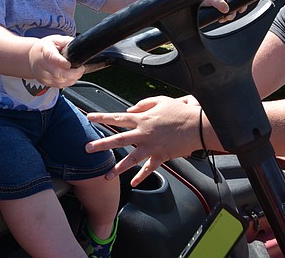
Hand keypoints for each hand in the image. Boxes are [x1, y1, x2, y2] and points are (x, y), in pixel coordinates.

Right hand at [28, 35, 81, 86]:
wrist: (31, 58)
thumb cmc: (44, 48)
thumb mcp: (54, 39)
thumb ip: (66, 41)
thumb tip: (76, 44)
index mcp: (45, 51)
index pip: (52, 57)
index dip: (61, 62)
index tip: (69, 64)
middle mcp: (42, 65)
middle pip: (57, 73)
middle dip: (73, 73)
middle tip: (80, 68)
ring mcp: (43, 75)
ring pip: (60, 82)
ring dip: (72, 78)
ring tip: (78, 72)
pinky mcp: (46, 82)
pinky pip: (59, 86)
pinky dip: (69, 82)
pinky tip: (72, 77)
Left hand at [86, 96, 202, 185]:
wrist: (197, 126)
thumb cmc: (180, 111)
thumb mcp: (161, 100)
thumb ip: (143, 104)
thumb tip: (129, 109)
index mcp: (143, 118)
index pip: (118, 117)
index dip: (102, 117)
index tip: (89, 117)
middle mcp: (144, 133)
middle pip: (118, 139)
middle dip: (101, 144)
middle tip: (87, 149)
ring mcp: (152, 146)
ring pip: (131, 159)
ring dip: (118, 168)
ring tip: (106, 176)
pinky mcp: (161, 156)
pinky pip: (149, 168)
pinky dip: (141, 176)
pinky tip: (133, 183)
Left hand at [200, 0, 247, 22]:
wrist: (192, 4)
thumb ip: (218, 2)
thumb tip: (226, 9)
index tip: (241, 7)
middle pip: (238, 1)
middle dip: (235, 11)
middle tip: (229, 16)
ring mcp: (223, 0)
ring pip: (232, 8)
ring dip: (229, 16)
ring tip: (223, 18)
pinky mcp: (219, 6)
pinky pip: (226, 12)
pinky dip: (224, 17)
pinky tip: (220, 19)